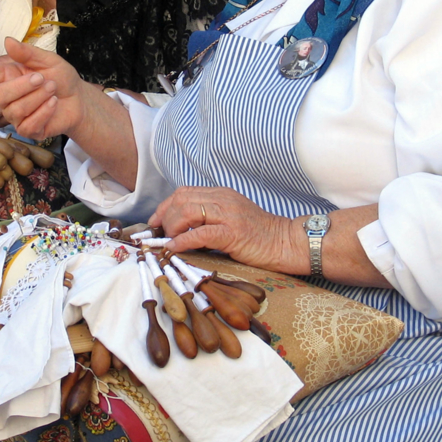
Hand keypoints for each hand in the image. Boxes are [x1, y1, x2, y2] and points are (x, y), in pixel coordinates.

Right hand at [0, 37, 89, 139]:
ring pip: (15, 110)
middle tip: (42, 78)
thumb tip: (8, 41)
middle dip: (22, 86)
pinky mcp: (27, 130)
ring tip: (52, 89)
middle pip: (0, 95)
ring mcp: (15, 116)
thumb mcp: (48, 60)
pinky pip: (27, 125)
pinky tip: (53, 103)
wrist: (78, 99)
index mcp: (8, 76)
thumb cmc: (61, 78)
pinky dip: (43, 112)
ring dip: (37, 97)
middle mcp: (7, 97)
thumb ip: (28, 53)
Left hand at [149, 187, 303, 272]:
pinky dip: (183, 241)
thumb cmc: (258, 236)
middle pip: (181, 199)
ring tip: (169, 241)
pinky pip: (200, 233)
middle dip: (165, 217)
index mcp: (221, 194)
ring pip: (188, 211)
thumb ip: (209, 219)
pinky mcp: (233, 232)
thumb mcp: (230, 219)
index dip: (165, 206)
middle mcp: (223, 199)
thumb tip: (181, 231)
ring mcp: (228, 214)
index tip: (155, 222)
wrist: (285, 242)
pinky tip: (175, 248)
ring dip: (172, 227)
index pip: (183, 192)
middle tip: (161, 235)